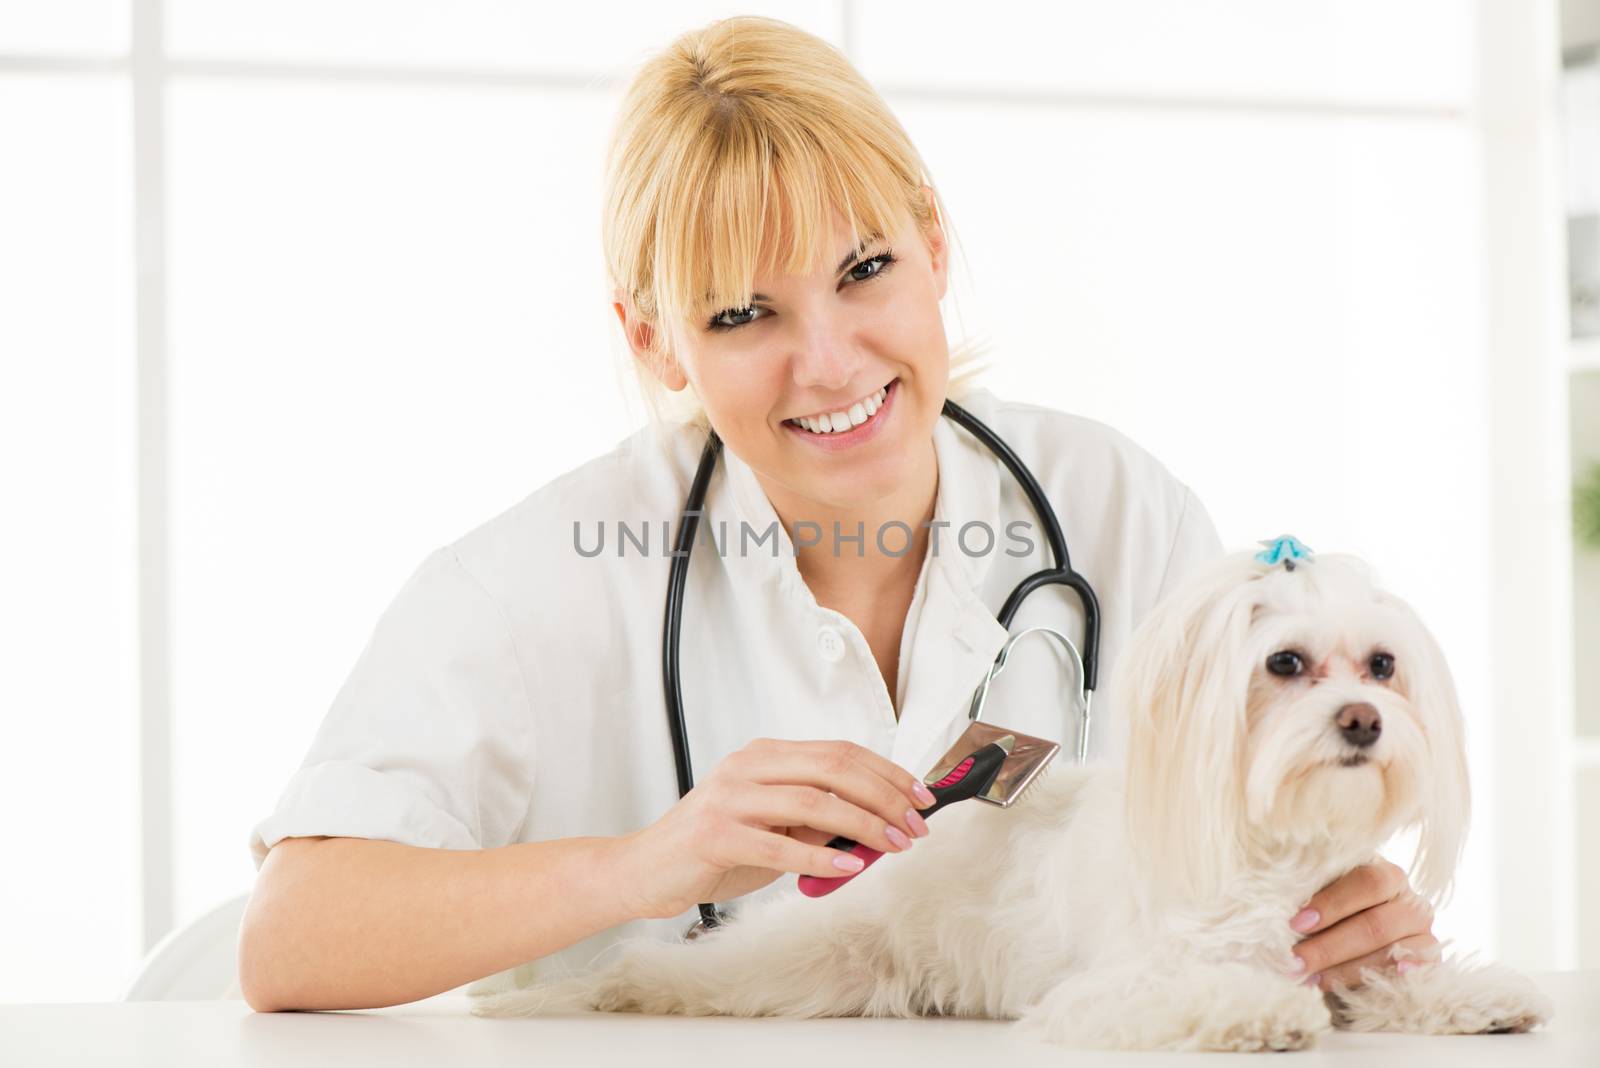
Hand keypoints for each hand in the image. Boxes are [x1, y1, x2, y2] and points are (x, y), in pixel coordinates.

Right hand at [614, 738, 934, 919]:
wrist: (645, 870)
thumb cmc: (712, 850)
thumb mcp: (772, 826)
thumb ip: (815, 821)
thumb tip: (877, 829)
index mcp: (764, 756)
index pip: (839, 752)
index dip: (886, 772)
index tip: (920, 796)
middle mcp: (748, 767)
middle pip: (833, 768)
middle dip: (885, 795)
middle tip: (915, 824)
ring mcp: (730, 798)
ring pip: (813, 801)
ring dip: (864, 825)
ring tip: (893, 845)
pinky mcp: (716, 834)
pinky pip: (779, 844)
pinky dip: (821, 855)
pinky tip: (849, 867)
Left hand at [1288, 858, 1438, 991]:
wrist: (1353, 937)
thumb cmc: (1331, 909)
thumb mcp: (1320, 894)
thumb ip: (1309, 892)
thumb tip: (1281, 908)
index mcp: (1383, 872)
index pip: (1367, 882)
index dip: (1333, 904)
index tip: (1296, 923)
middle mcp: (1409, 899)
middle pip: (1376, 924)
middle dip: (1330, 946)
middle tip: (1295, 960)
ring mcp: (1423, 931)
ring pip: (1390, 952)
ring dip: (1346, 969)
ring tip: (1310, 978)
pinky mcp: (1429, 960)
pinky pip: (1417, 973)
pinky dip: (1393, 978)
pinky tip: (1369, 985)